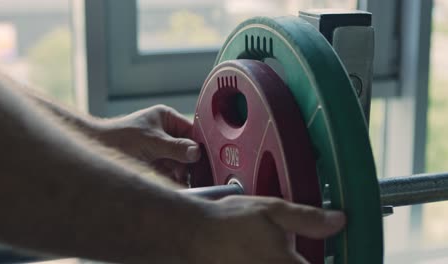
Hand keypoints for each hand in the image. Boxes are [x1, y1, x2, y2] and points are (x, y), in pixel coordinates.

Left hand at [95, 105, 200, 181]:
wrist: (95, 149)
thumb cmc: (119, 138)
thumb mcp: (151, 141)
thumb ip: (175, 148)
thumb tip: (197, 153)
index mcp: (166, 118)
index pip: (190, 131)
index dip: (197, 145)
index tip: (203, 160)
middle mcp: (164, 131)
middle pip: (186, 148)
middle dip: (189, 162)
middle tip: (193, 175)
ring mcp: (159, 147)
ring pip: (179, 161)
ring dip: (182, 172)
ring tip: (184, 182)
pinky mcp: (153, 162)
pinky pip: (170, 170)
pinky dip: (174, 178)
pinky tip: (178, 185)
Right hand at [192, 196, 345, 263]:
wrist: (192, 233)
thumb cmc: (229, 221)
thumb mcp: (271, 210)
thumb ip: (307, 219)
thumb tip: (339, 221)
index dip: (334, 261)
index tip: (341, 255)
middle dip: (305, 259)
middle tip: (298, 251)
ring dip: (290, 260)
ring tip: (282, 252)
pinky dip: (272, 262)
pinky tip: (263, 254)